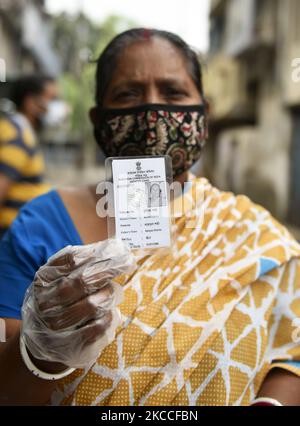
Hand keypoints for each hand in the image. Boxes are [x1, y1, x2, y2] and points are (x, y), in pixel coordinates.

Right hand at [20, 239, 135, 368]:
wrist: (44, 342)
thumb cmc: (62, 301)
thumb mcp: (64, 277)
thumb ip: (85, 262)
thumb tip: (114, 246)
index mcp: (44, 278)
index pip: (74, 259)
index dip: (101, 254)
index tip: (121, 251)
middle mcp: (45, 301)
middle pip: (83, 280)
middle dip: (109, 270)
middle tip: (127, 264)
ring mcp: (55, 325)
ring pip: (93, 305)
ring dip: (109, 295)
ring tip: (112, 293)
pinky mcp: (70, 344)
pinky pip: (98, 327)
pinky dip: (110, 317)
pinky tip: (110, 313)